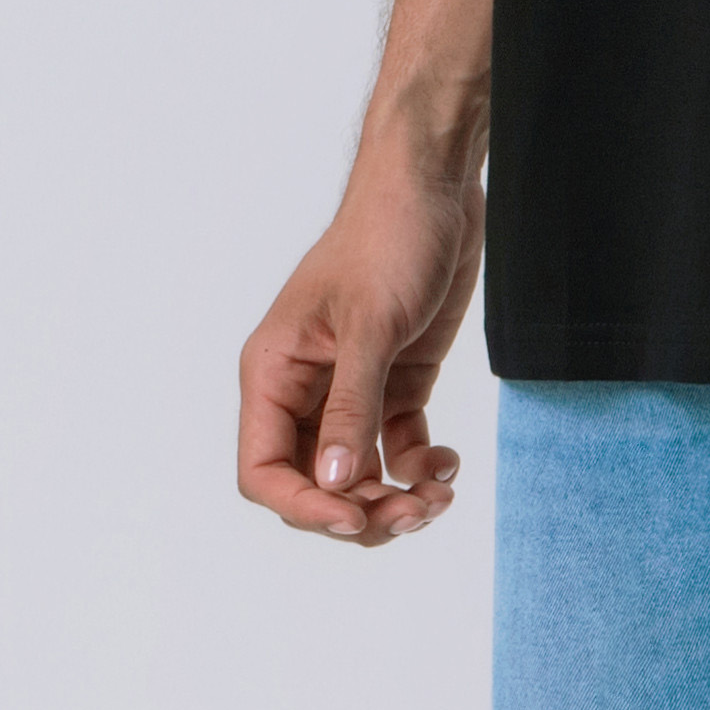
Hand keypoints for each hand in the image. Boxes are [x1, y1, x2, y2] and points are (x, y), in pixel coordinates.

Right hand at [237, 148, 484, 548]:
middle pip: (314, 485)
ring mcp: (351, 390)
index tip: (355, 520)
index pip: (263, 469)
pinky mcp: (396, 383)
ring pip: (358, 477)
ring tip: (439, 494)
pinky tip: (446, 464)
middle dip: (360, 512)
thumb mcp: (370, 325)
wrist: (435, 189)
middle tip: (415, 511)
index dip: (303, 507)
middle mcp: (305, 390)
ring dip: (395, 500)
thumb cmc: (388, 238)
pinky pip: (396, 450)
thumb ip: (350, 407)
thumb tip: (334, 484)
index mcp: (275, 373)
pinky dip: (419, 469)